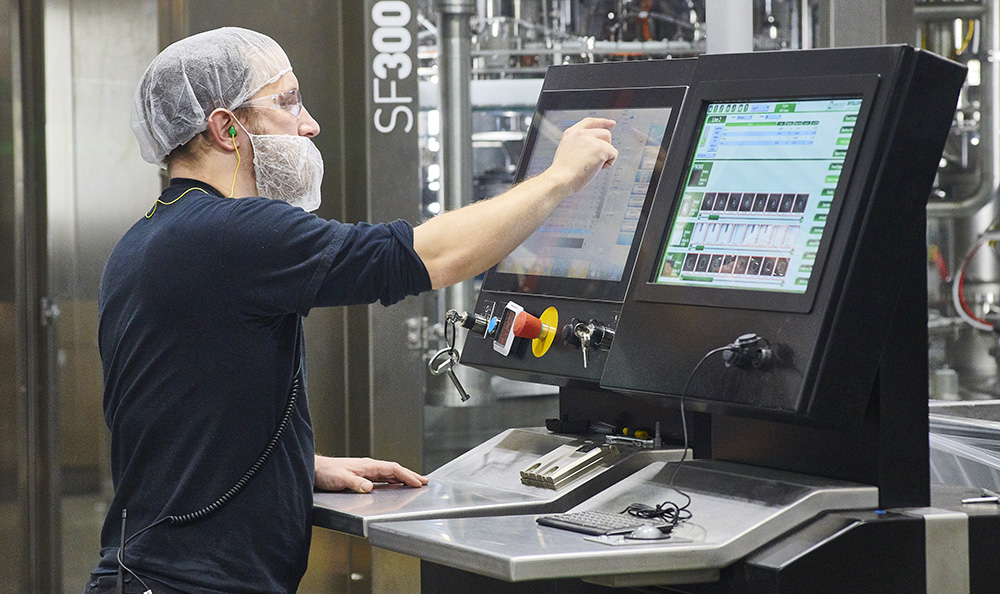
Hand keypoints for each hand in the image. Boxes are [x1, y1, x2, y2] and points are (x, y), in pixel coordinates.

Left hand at [314, 455, 428, 492]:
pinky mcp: (362, 475)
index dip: (407, 475)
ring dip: (403, 478)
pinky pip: (383, 477)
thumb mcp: (341, 479)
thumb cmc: (327, 473)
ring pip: (390, 473)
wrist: (316, 470)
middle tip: (424, 481)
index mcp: (368, 466)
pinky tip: (395, 485)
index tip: (419, 482)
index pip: (393, 469)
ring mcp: (366, 470)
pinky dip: (393, 480)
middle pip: (395, 470)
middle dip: (410, 475)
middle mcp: (369, 467)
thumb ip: (356, 483)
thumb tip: (370, 487)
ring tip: (414, 483)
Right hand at [545, 117, 617, 193]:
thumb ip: (579, 145)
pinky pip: (614, 153)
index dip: (603, 122)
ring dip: (606, 156)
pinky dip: (609, 163)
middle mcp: (581, 133)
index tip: (612, 123)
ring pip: (610, 144)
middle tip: (596, 160)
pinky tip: (598, 169)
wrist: (560, 180)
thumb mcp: (567, 152)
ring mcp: (590, 140)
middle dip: (606, 146)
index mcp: (571, 133)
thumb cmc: (562, 173)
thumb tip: (596, 147)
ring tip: (593, 166)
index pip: (590, 122)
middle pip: (605, 133)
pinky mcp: (600, 149)